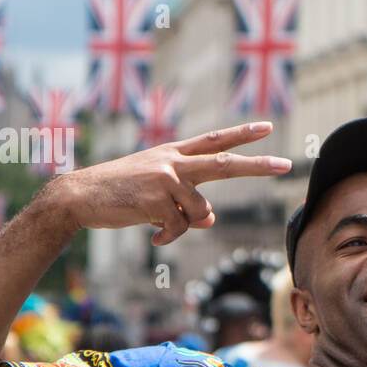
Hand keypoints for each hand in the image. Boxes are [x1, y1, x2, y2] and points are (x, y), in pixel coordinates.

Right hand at [53, 120, 291, 245]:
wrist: (80, 197)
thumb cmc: (119, 194)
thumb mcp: (156, 194)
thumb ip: (186, 202)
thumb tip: (210, 220)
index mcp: (173, 155)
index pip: (214, 141)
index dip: (241, 134)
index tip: (267, 128)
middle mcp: (173, 162)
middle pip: (224, 163)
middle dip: (257, 165)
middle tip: (286, 165)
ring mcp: (166, 178)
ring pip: (200, 212)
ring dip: (184, 226)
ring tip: (159, 225)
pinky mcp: (157, 198)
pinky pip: (179, 228)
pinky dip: (168, 238)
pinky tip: (152, 237)